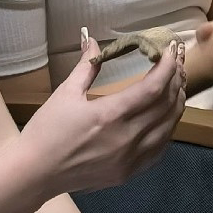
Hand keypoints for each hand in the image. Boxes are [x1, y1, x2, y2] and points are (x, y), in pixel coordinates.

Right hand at [19, 38, 185, 198]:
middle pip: (166, 106)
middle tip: (176, 62)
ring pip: (168, 128)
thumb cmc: (47, 130)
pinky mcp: (129, 173)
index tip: (170, 49)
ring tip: (177, 84)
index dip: (167, 67)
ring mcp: (131, 160)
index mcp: (111, 114)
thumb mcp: (65, 93)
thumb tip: (91, 38)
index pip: (153, 88)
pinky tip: (166, 117)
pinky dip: (168, 129)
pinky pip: (159, 149)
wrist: (35, 173)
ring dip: (177, 104)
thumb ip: (86, 65)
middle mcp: (127, 138)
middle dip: (176, 80)